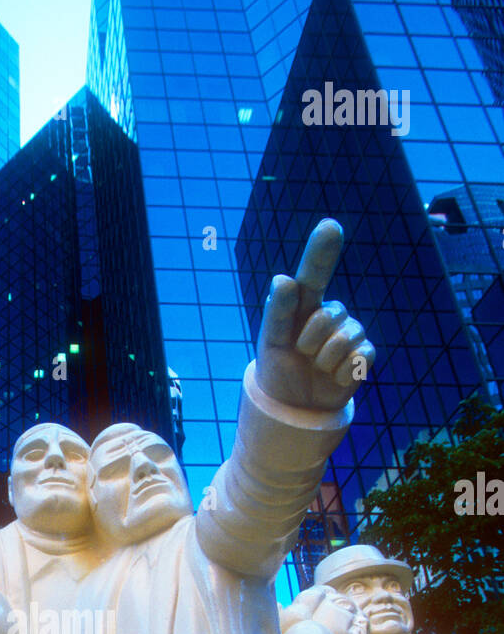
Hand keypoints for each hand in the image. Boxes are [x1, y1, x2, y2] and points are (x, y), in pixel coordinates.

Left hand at [255, 219, 374, 412]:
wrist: (293, 407)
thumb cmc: (278, 369)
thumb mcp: (271, 343)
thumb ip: (278, 312)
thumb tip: (283, 279)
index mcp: (303, 306)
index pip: (313, 275)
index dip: (321, 252)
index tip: (330, 226)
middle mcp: (328, 315)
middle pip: (331, 314)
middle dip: (311, 339)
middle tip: (301, 354)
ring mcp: (348, 334)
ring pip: (348, 336)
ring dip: (327, 359)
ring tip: (317, 367)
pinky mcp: (362, 356)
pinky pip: (362, 356)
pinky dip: (343, 372)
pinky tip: (334, 377)